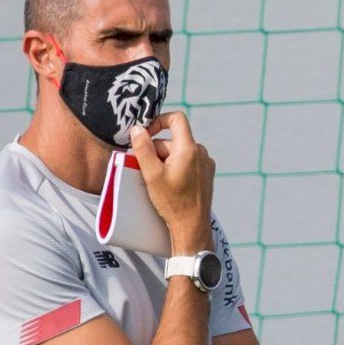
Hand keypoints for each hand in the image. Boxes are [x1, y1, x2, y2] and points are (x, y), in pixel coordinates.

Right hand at [130, 111, 214, 252]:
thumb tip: (137, 129)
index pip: (176, 119)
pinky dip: (176, 167)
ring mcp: (206, 163)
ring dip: (166, 160)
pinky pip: (188, 162)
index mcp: (189, 148)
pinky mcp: (206, 173)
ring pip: (179, 152)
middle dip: (157, 151)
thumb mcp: (152, 174)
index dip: (159, 121)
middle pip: (172, 140)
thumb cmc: (172, 201)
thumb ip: (143, 148)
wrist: (192, 225)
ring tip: (159, 181)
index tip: (146, 134)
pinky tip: (171, 184)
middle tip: (148, 170)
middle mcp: (201, 152)